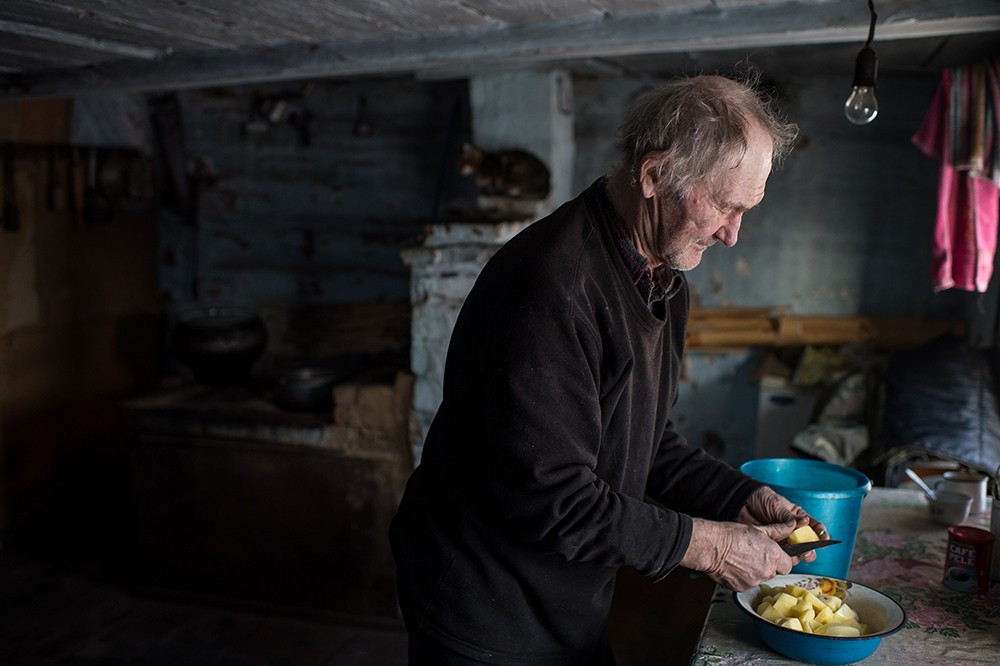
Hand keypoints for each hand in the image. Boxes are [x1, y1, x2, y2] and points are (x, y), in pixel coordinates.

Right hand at [681, 518, 795, 590]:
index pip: (788, 565)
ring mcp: (754, 581)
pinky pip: (747, 584)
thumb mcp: (757, 529)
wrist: (710, 546)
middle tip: (753, 555)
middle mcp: (766, 571)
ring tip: (742, 560)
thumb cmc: (730, 535)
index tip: (774, 556)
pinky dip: (743, 577)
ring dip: (755, 571)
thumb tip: (790, 526)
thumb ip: (777, 531)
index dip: (780, 560)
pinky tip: (735, 567)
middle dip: (766, 565)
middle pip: (773, 572)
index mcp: (774, 556)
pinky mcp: (742, 588)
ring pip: (760, 578)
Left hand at [737, 486, 828, 562]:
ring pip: (794, 550)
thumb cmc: (761, 498)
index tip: (823, 539)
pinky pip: (779, 552)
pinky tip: (781, 554)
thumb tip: (804, 522)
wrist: (741, 502)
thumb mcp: (777, 505)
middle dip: (809, 549)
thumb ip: (789, 516)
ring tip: (793, 554)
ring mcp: (782, 537)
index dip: (821, 533)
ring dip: (795, 554)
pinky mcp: (771, 543)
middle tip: (807, 552)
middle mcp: (792, 528)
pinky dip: (781, 555)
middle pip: (806, 542)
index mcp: (797, 516)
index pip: (814, 526)